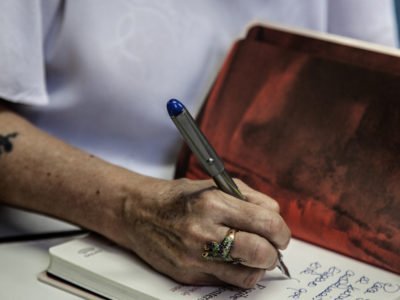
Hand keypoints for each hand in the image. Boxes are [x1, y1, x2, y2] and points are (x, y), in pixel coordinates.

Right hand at [114, 177, 290, 288]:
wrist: (140, 212)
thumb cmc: (179, 198)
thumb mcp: (216, 185)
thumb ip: (250, 198)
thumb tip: (276, 216)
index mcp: (214, 203)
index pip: (266, 223)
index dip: (281, 230)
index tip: (280, 233)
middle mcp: (204, 232)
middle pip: (261, 253)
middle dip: (274, 252)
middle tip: (272, 246)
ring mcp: (195, 258)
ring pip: (248, 275)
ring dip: (258, 266)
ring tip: (253, 254)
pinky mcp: (189, 275)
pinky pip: (228, 283)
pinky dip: (239, 273)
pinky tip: (234, 260)